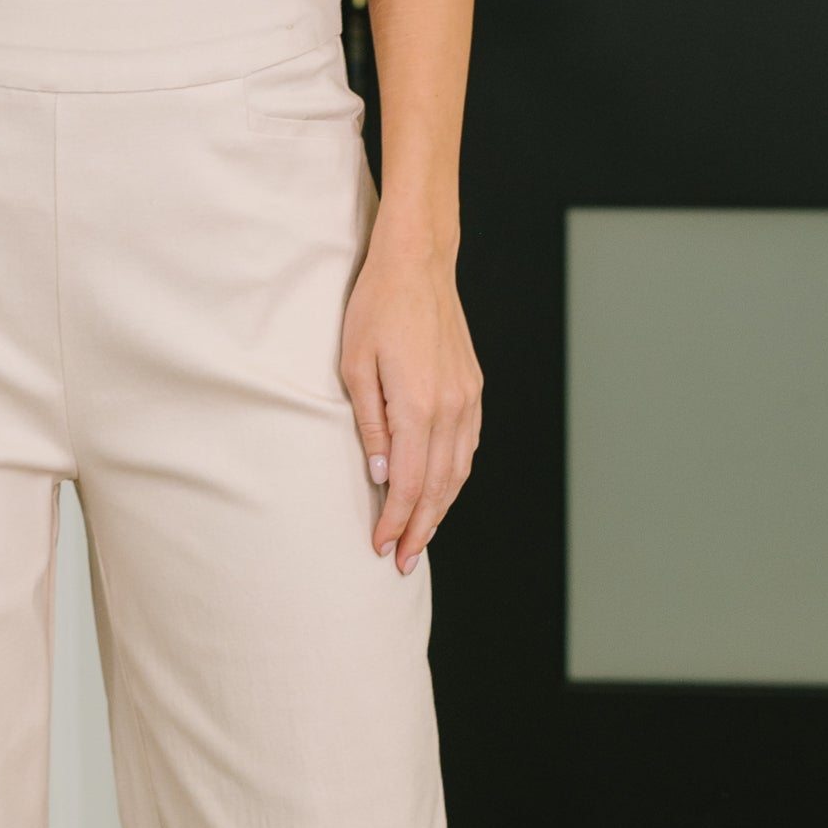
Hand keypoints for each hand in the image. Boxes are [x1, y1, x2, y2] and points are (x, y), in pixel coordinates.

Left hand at [340, 217, 481, 571]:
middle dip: (420, 529)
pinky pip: (467, 447)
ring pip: (458, 471)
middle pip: (438, 487)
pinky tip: (440, 491)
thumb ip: (370, 425)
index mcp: (419, 406)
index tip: (381, 548)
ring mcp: (468, 399)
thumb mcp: (355, 366)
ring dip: (439, 509)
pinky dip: (454, 477)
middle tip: (403, 562)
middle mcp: (452, 408)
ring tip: (420, 537)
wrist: (418, 264)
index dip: (395, 522)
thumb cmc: (377, 307)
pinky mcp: (473, 388)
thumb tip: (379, 476)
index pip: (407, 484)